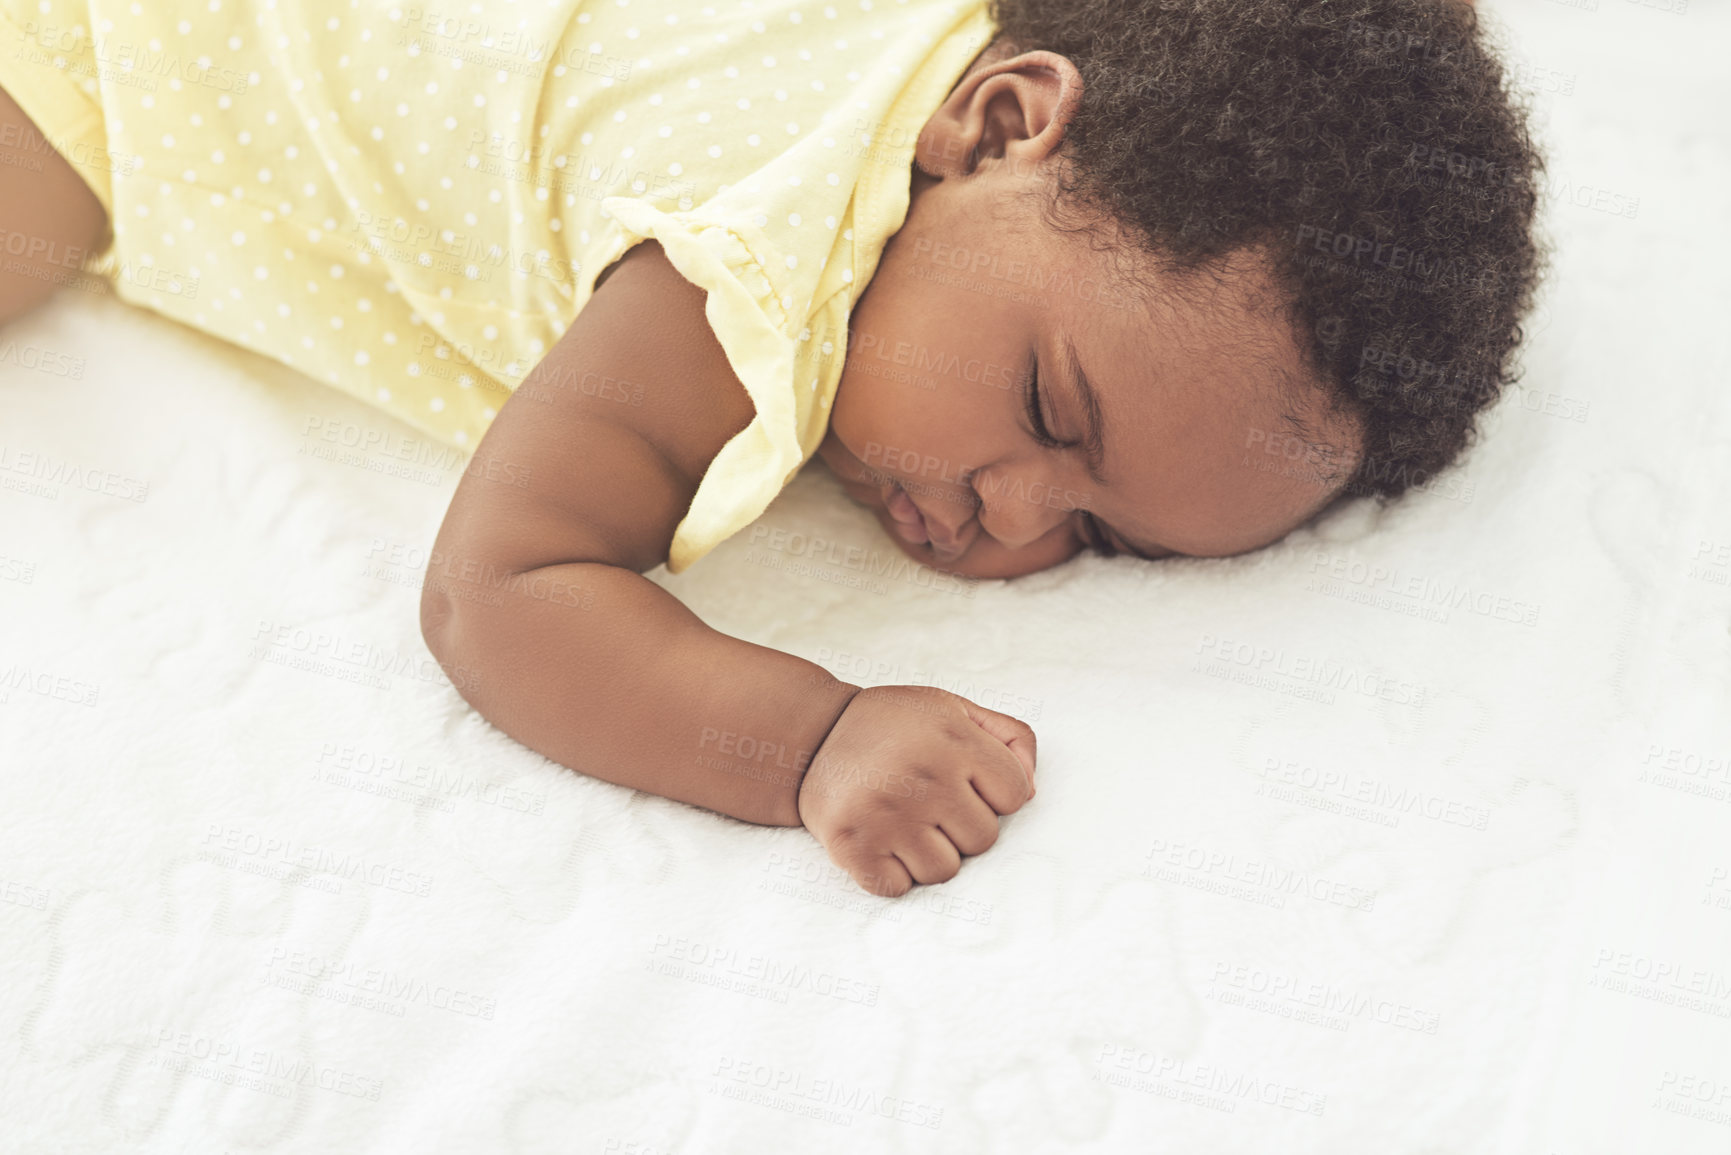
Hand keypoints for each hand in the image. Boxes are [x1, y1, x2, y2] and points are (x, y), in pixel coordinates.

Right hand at [798, 685, 1036, 896]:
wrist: (810, 734)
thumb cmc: (893, 725)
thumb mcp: (953, 709)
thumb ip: (1009, 738)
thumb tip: (1031, 792)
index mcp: (953, 738)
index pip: (1016, 796)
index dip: (992, 791)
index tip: (961, 779)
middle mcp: (923, 777)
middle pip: (984, 840)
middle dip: (961, 825)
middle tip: (925, 800)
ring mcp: (887, 815)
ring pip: (945, 871)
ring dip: (928, 854)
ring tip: (903, 821)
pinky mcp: (854, 847)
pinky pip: (898, 888)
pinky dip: (891, 874)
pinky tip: (879, 841)